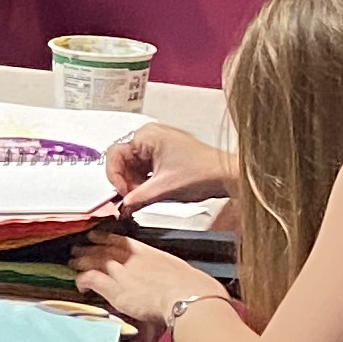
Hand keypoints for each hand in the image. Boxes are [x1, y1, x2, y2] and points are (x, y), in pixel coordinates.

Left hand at [74, 229, 221, 329]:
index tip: (95, 236)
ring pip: (91, 260)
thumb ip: (162, 269)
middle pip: (101, 248)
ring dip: (81, 261)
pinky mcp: (113, 287)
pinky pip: (90, 279)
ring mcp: (119, 270)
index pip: (119, 240)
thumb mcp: (174, 268)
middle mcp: (129, 257)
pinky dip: (82, 281)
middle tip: (77, 249)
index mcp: (146, 251)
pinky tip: (80, 286)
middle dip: (88, 248)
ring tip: (73, 263)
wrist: (187, 295)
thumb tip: (163, 275)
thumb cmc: (189, 286)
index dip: (104, 237)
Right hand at [102, 120, 235, 212]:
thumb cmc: (204, 172)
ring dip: (135, 184)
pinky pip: (144, 168)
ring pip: (133, 166)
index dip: (115, 177)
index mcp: (147, 135)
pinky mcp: (165, 154)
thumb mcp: (163, 188)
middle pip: (122, 160)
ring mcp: (158, 144)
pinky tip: (151, 192)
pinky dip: (144, 182)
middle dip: (126, 182)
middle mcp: (150, 136)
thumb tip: (121, 206)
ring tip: (144, 197)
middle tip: (133, 199)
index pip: (114, 154)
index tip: (122, 194)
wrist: (228, 176)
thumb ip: (136, 198)